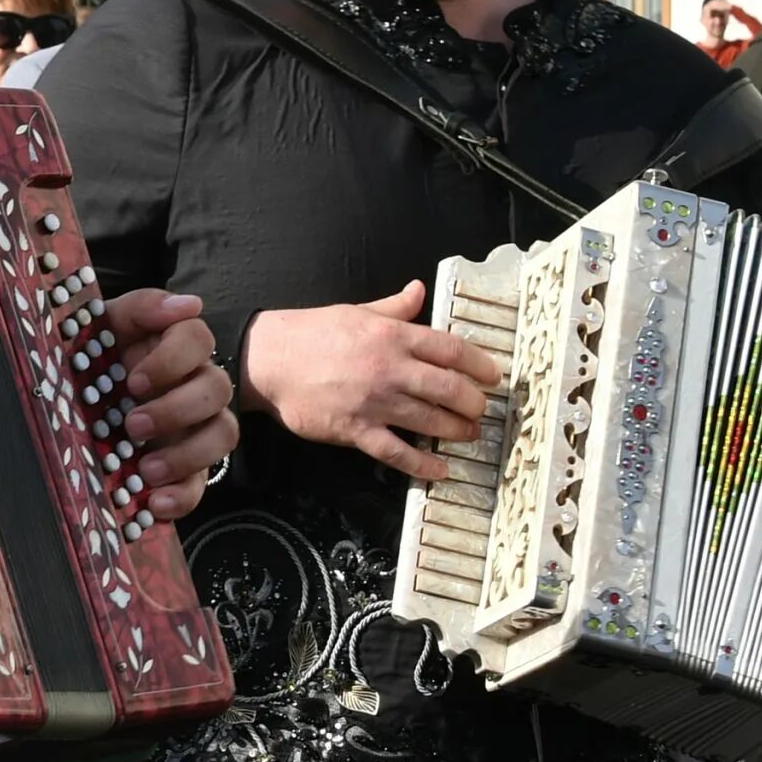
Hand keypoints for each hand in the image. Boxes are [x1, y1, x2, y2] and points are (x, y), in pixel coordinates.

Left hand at [107, 289, 237, 522]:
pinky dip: (183, 496)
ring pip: (224, 434)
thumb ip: (140, 308)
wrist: (72, 399)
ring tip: (146, 470)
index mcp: (174, 345)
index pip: (197, 338)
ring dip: (188, 454)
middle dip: (176, 409)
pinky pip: (204, 483)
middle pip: (217, 389)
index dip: (171, 360)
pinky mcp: (190, 467)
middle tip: (133, 426)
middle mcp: (195, 383)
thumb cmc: (92, 357)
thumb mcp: (102, 325)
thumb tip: (188, 304)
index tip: (134, 381)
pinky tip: (154, 503)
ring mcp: (198, 426)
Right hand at [241, 282, 501, 480]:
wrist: (268, 359)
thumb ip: (393, 306)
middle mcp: (390, 368)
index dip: (480, 364)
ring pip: (431, 421)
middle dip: (474, 403)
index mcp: (392, 335)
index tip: (493, 376)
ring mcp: (375, 402)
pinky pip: (398, 452)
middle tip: (482, 410)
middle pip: (450, 389)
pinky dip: (423, 465)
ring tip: (469, 434)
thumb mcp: (356, 311)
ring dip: (458, 431)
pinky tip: (440, 470)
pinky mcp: (356, 430)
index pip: (451, 349)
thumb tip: (419, 290)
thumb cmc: (311, 332)